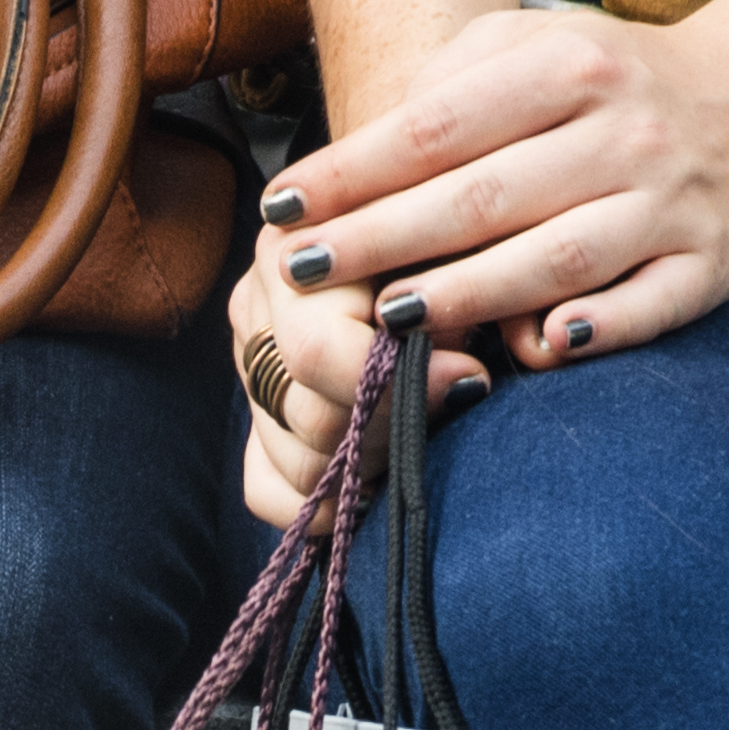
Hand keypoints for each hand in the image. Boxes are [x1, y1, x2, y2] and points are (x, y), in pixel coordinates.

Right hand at [217, 229, 494, 529]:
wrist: (460, 225)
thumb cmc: (476, 230)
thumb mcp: (477, 239)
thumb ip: (465, 290)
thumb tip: (466, 379)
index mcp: (294, 242)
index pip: (314, 351)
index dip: (395, 382)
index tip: (471, 378)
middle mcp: (258, 302)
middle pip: (305, 417)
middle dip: (391, 427)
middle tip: (455, 401)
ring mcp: (251, 364)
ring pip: (294, 462)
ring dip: (372, 464)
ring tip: (429, 425)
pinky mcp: (256, 416)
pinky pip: (268, 490)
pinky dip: (327, 504)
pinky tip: (382, 479)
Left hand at [239, 1, 728, 445]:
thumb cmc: (615, 82)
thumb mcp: (538, 42)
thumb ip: (455, 79)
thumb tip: (364, 149)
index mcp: (571, 68)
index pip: (439, 125)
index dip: (353, 170)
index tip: (281, 206)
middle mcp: (623, 133)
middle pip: (482, 196)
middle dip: (381, 238)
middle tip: (302, 271)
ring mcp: (669, 203)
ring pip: (555, 258)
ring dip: (467, 293)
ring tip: (387, 319)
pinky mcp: (708, 266)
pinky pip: (646, 307)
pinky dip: (597, 329)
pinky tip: (537, 349)